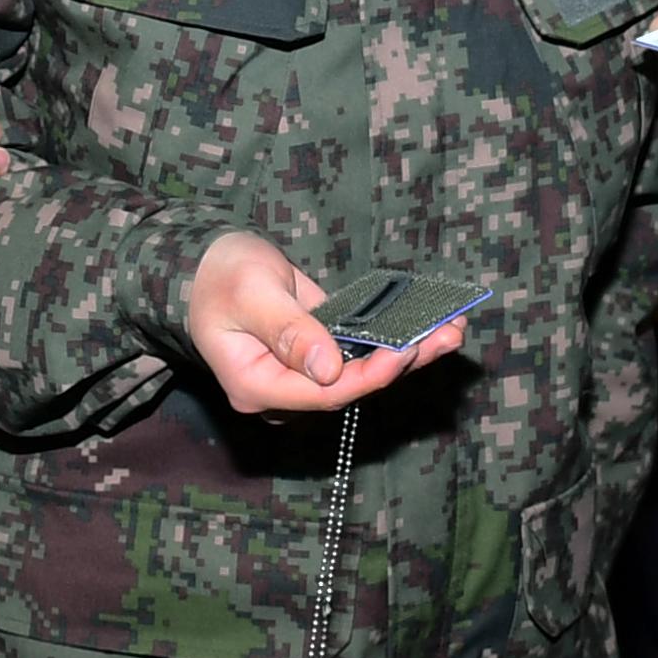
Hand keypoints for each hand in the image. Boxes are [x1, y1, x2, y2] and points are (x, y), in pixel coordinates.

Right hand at [185, 233, 464, 415]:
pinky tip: (428, 321)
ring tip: (452, 328)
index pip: (322, 393)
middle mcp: (282, 389)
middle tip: (449, 335)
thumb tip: (329, 368)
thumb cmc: (219, 275)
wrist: (205, 264)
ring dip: (408, 351)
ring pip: (362, 371)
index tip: (404, 351)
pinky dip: (392, 336)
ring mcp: (302, 373)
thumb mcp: (250, 293)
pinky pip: (360, 350)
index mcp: (256, 386)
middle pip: (350, 387)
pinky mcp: (319, 352)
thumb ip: (288, 330)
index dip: (367, 376)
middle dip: (402, 362)